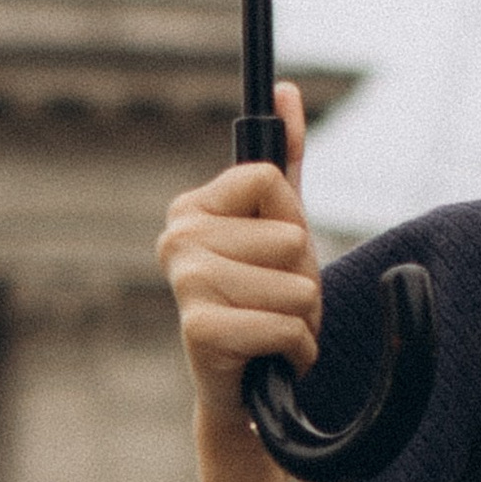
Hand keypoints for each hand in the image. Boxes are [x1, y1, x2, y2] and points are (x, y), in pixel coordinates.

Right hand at [156, 85, 320, 425]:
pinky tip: (269, 357)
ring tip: (272, 331)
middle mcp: (178, 238)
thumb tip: (285, 91)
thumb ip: (285, 159)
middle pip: (290, 236)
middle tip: (273, 301)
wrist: (243, 390)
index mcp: (192, 207)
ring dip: (302, 319)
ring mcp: (185, 283)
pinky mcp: (200, 331)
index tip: (273, 251)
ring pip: (296, 285)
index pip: (269, 178)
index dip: (292, 220)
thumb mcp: (279, 226)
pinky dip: (295, 349)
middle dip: (303, 277)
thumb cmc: (262, 301)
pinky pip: (287, 326)